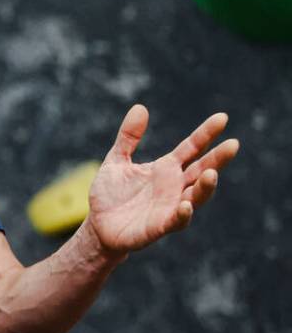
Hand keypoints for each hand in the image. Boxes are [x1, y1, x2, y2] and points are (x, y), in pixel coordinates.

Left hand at [85, 105, 238, 254]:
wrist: (98, 225)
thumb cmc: (110, 194)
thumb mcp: (117, 159)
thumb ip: (129, 136)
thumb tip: (140, 107)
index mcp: (166, 168)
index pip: (192, 148)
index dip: (206, 134)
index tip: (222, 118)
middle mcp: (174, 186)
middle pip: (202, 170)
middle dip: (218, 159)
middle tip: (233, 144)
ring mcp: (169, 206)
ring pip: (196, 196)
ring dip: (205, 187)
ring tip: (212, 174)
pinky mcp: (159, 226)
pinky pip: (176, 221)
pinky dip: (183, 214)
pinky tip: (186, 205)